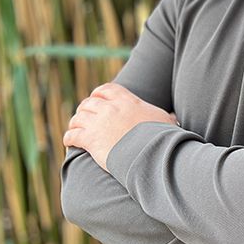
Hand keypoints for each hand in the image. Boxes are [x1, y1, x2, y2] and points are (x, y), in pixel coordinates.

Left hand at [63, 82, 177, 171]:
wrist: (151, 154)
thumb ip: (163, 118)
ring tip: (75, 130)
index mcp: (127, 101)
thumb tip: (174, 120)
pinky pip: (73, 135)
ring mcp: (98, 123)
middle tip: (84, 117)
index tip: (96, 99)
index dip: (98, 94)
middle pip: (88, 103)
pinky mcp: (90, 139)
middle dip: (84, 110)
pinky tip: (70, 143)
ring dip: (75, 124)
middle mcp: (110, 108)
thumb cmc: (162, 139)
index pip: (106, 89)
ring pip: (78, 118)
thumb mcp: (165, 122)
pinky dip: (69, 138)